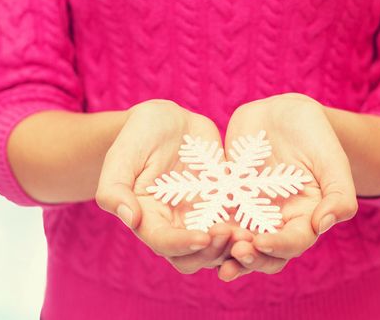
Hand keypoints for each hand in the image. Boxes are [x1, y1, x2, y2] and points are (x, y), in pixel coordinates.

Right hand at [95, 100, 234, 273]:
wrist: (168, 121)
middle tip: (232, 234)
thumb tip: (130, 219)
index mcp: (146, 219)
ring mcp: (201, 219)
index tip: (203, 236)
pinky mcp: (223, 207)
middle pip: (193, 257)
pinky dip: (251, 229)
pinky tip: (265, 221)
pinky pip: (239, 226)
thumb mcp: (122, 156)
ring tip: (251, 233)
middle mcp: (174, 226)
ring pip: (219, 249)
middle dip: (213, 252)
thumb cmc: (138, 135)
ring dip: (234, 247)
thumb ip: (114, 188)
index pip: (163, 243)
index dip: (183, 244)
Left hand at [217, 93, 357, 280]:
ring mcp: (250, 213)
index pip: (294, 242)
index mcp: (306, 217)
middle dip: (250, 257)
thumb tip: (324, 224)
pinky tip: (191, 230)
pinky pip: (215, 218)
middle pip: (264, 253)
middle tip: (235, 252)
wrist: (283, 113)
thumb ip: (339, 193)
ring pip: (237, 242)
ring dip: (224, 251)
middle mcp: (277, 222)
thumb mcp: (332, 159)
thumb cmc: (315, 134)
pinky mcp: (228, 200)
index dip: (279, 246)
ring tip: (210, 249)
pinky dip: (205, 227)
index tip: (261, 242)